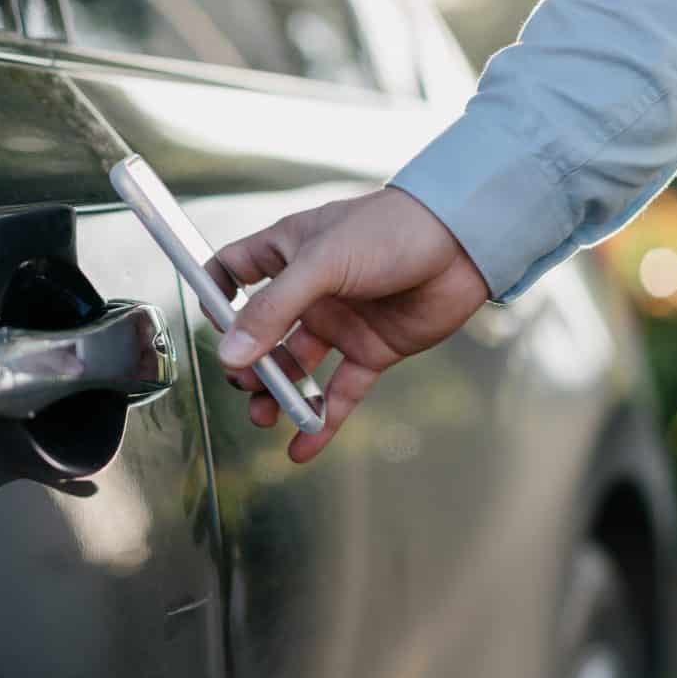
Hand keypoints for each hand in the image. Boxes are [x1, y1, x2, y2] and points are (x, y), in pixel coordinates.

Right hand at [208, 187, 489, 462]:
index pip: (233, 272)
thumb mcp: (322, 263)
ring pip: (296, 368)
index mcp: (289, 252)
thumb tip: (230, 354)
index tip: (212, 327)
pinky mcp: (372, 350)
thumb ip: (273, 310)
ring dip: (278, 395)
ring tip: (266, 418)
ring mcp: (341, 322)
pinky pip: (340, 391)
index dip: (216, 298)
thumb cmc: (392, 230)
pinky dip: (322, 420)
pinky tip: (302, 447)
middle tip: (245, 383)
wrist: (464, 244)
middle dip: (247, 362)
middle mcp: (310, 290)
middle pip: (261, 333)